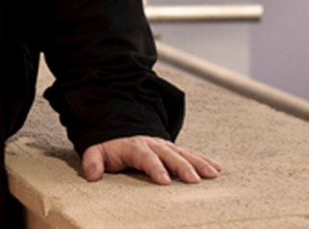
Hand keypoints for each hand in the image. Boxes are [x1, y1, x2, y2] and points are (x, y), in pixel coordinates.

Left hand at [82, 135, 220, 184]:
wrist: (121, 129)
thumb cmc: (110, 146)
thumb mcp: (96, 150)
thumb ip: (93, 161)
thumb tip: (92, 174)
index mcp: (133, 146)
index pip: (145, 156)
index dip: (155, 167)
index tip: (165, 180)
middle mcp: (152, 144)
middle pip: (169, 155)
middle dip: (182, 167)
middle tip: (194, 180)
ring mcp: (165, 146)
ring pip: (183, 153)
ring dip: (198, 163)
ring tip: (211, 174)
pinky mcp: (173, 150)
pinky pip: (190, 154)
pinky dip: (203, 160)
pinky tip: (216, 168)